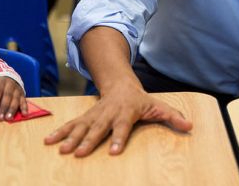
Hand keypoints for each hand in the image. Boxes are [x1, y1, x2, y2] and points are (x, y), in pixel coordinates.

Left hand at [0, 75, 27, 120]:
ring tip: (9, 118)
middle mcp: (11, 85)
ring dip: (13, 109)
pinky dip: (24, 108)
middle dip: (4, 108)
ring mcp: (18, 90)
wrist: (9, 79)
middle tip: (0, 118)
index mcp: (1, 82)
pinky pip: (24, 101)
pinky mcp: (23, 94)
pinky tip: (24, 114)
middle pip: (8, 96)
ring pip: (16, 100)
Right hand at [44, 82, 191, 156]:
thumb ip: (172, 116)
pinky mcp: (85, 117)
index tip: (114, 151)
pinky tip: (48, 142)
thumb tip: (190, 125)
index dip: (118, 138)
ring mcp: (95, 115)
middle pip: (98, 128)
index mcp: (126, 112)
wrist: (121, 85)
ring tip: (62, 150)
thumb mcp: (158, 106)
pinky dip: (59, 132)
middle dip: (89, 141)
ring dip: (70, 138)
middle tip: (81, 153)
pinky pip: (70, 125)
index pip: (122, 127)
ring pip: (81, 127)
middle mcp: (108, 113)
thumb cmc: (141, 100)